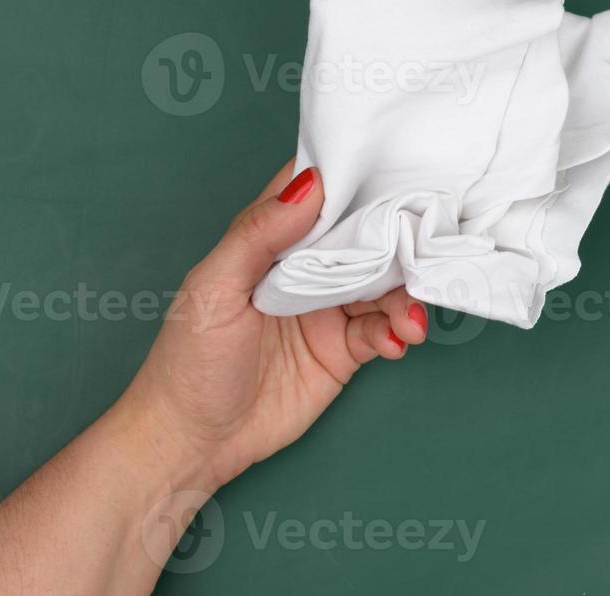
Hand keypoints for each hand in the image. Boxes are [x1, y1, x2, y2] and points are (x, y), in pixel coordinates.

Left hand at [115, 159, 429, 491]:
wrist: (192, 442)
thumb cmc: (187, 360)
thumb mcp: (213, 289)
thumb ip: (257, 234)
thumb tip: (310, 185)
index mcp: (271, 242)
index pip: (318, 195)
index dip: (354, 177)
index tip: (396, 166)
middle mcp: (304, 269)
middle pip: (364, 237)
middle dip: (398, 240)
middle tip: (422, 250)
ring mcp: (327, 310)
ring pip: (383, 285)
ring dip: (405, 296)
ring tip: (410, 320)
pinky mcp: (343, 351)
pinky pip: (383, 330)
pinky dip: (398, 332)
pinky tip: (396, 342)